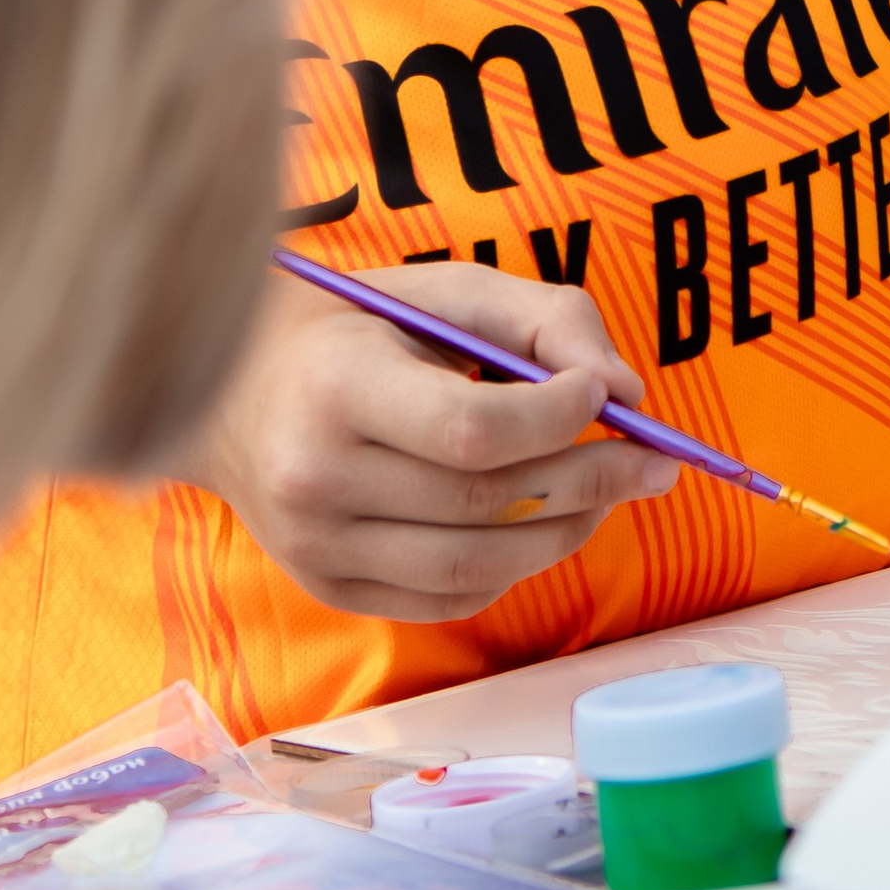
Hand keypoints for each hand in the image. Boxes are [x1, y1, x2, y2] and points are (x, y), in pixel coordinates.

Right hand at [186, 261, 674, 617]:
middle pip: (485, 504)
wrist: (232, 390)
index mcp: (338, 389)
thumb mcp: (446, 291)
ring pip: (476, 565)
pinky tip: (541, 524)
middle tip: (658, 460)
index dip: (556, 418)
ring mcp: (319, 549)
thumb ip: (545, 320)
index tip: (602, 392)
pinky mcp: (331, 591)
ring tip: (612, 492)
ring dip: (567, 532)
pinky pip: (449, 597)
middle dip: (590, 480)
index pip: (472, 430)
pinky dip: (515, 565)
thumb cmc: (360, 327)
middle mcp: (318, 479)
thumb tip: (628, 394)